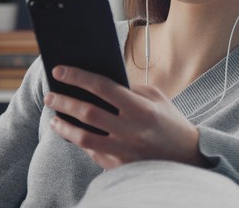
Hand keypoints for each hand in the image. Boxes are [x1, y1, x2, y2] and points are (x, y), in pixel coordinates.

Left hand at [44, 65, 208, 169]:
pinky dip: (80, 142)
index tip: (58, 71)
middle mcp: (132, 130)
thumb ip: (130, 88)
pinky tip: (72, 133)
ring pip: (84, 138)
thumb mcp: (156, 98)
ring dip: (64, 126)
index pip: (102, 86)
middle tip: (50, 95)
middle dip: (64, 101)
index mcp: (141, 108)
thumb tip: (97, 83)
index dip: (77, 76)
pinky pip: (92, 153)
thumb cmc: (170, 122)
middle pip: (88, 112)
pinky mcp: (121, 167)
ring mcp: (125, 151)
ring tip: (54, 117)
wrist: (188, 157)